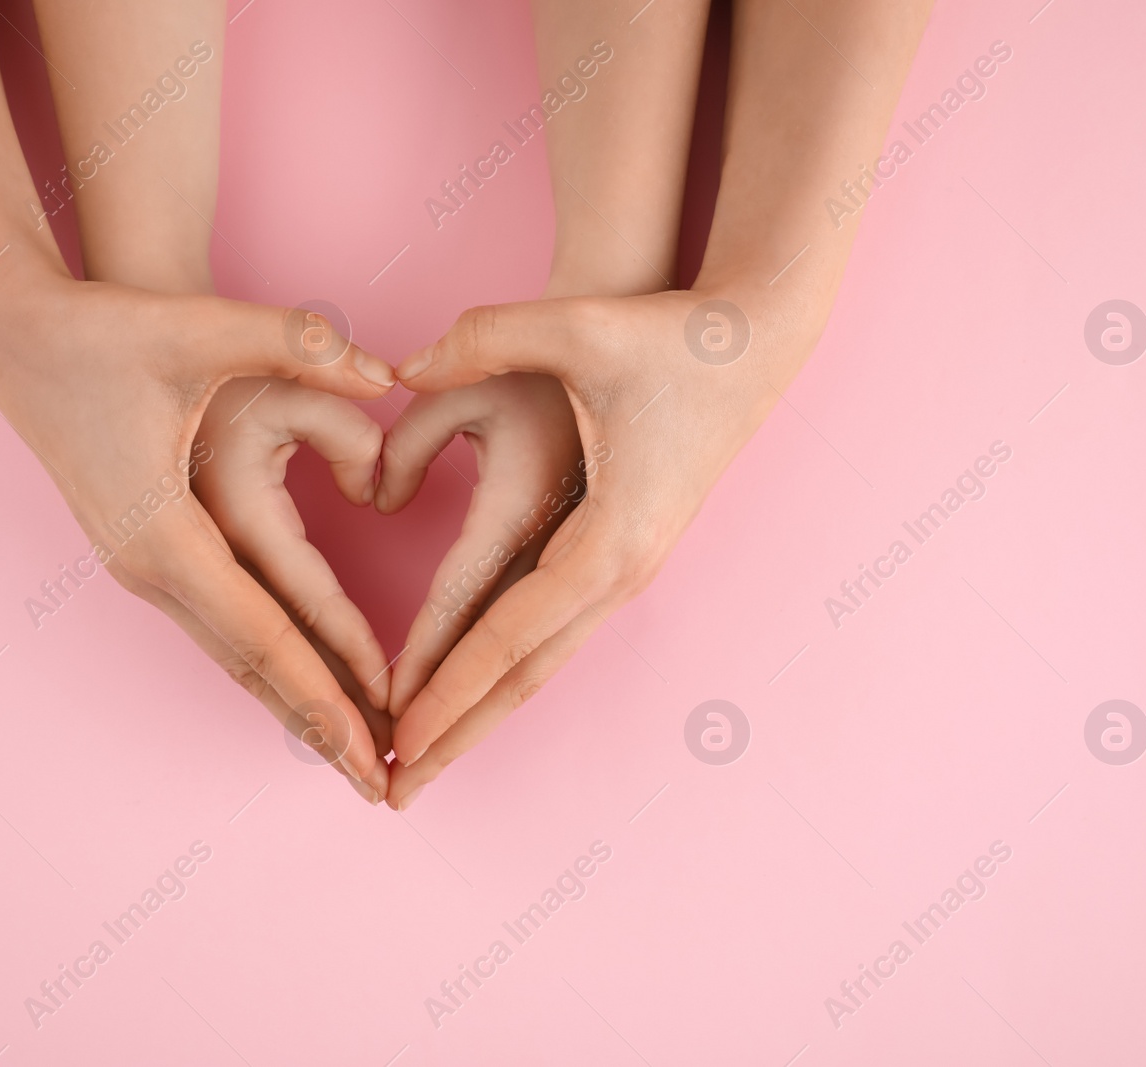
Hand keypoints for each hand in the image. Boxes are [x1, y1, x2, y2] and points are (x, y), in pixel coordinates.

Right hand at [0, 273, 397, 798]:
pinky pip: (222, 628)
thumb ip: (301, 344)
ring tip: (358, 750)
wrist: (14, 332)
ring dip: (298, 703)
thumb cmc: (104, 329)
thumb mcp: (202, 327)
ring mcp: (143, 569)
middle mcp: (153, 569)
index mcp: (168, 533)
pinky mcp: (146, 554)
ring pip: (236, 657)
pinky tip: (304, 688)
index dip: (330, 693)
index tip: (379, 748)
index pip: (270, 635)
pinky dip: (269, 666)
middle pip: (256, 668)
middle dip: (323, 728)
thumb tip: (386, 374)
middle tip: (384, 783)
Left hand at [384, 288, 806, 806]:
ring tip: (421, 761)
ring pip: (540, 666)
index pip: (507, 631)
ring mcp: (625, 571)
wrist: (752, 342)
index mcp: (608, 535)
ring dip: (479, 716)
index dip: (445, 686)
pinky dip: (505, 676)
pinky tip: (470, 697)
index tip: (394, 736)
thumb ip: (482, 337)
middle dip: (456, 735)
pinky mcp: (620, 558)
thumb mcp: (575, 325)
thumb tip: (398, 368)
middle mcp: (620, 571)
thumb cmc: (670, 335)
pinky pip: (551, 636)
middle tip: (393, 790)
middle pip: (524, 677)